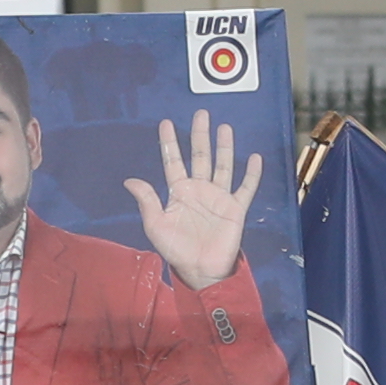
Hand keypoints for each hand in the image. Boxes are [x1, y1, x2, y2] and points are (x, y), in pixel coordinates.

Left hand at [126, 108, 263, 296]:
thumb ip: (147, 201)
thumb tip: (130, 180)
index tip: (165, 123)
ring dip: (224, 147)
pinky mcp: (235, 208)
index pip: (173, 161)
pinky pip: (246, 188)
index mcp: (179, 192)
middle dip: (200, 135)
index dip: (169, 143)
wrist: (201, 270)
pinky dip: (251, 173)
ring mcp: (219, 197)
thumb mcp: (155, 225)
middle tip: (201, 114)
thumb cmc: (176, 249)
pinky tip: (255, 157)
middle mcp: (199, 189)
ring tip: (224, 127)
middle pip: (200, 156)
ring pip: (222, 165)